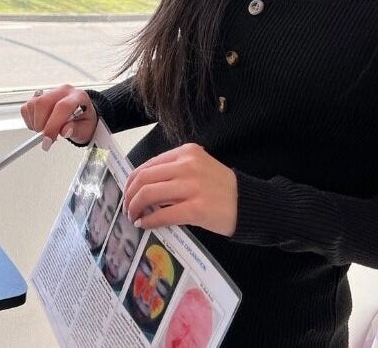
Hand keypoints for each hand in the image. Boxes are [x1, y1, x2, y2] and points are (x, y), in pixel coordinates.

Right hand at [20, 84, 97, 150]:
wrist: (81, 116)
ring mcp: (49, 92)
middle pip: (43, 103)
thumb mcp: (84, 130)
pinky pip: (26, 108)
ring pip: (33, 105)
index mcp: (78, 97)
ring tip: (47, 130)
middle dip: (41, 125)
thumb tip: (64, 131)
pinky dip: (30, 120)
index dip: (53, 125)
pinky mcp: (37, 97)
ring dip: (36, 123)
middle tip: (46, 138)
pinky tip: (41, 124)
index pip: (62, 107)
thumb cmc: (83, 122)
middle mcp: (63, 91)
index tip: (48, 140)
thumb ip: (75, 130)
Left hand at [123, 143, 237, 236]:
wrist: (250, 205)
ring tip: (133, 216)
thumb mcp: (198, 168)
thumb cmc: (222, 188)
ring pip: (149, 194)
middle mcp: (188, 165)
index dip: (132, 181)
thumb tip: (142, 186)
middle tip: (127, 208)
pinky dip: (149, 220)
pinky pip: (162, 214)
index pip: (147, 165)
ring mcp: (192, 186)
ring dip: (135, 207)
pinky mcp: (197, 208)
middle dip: (129, 195)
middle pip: (144, 178)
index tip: (128, 193)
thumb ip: (173, 171)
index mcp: (187, 152)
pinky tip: (145, 224)